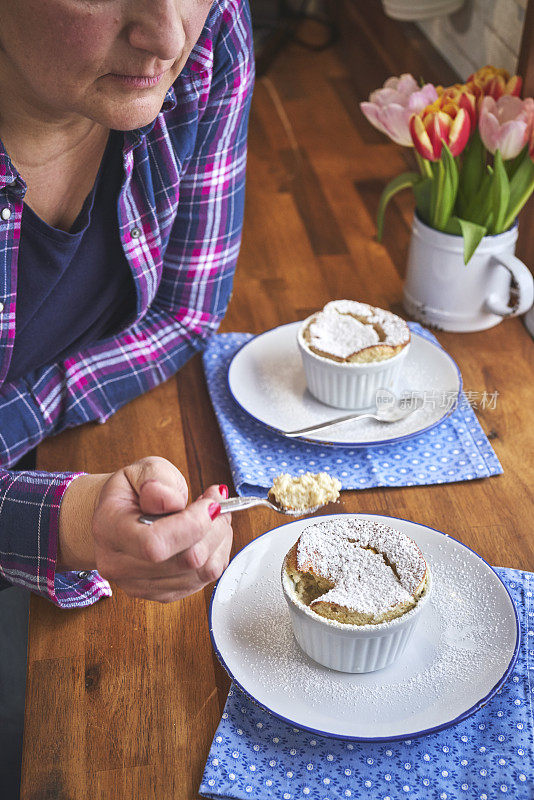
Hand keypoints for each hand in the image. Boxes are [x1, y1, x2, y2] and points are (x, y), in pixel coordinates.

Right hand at [58, 457, 231, 601]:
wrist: (118, 516)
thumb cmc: (132, 492)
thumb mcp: (141, 470)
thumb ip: (156, 479)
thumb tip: (172, 501)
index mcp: (109, 529)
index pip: (155, 543)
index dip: (193, 524)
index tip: (211, 502)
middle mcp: (118, 564)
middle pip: (185, 560)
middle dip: (213, 527)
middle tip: (217, 503)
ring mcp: (138, 584)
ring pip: (200, 572)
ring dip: (218, 541)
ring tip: (213, 517)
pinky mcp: (160, 594)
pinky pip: (203, 581)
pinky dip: (215, 554)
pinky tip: (207, 535)